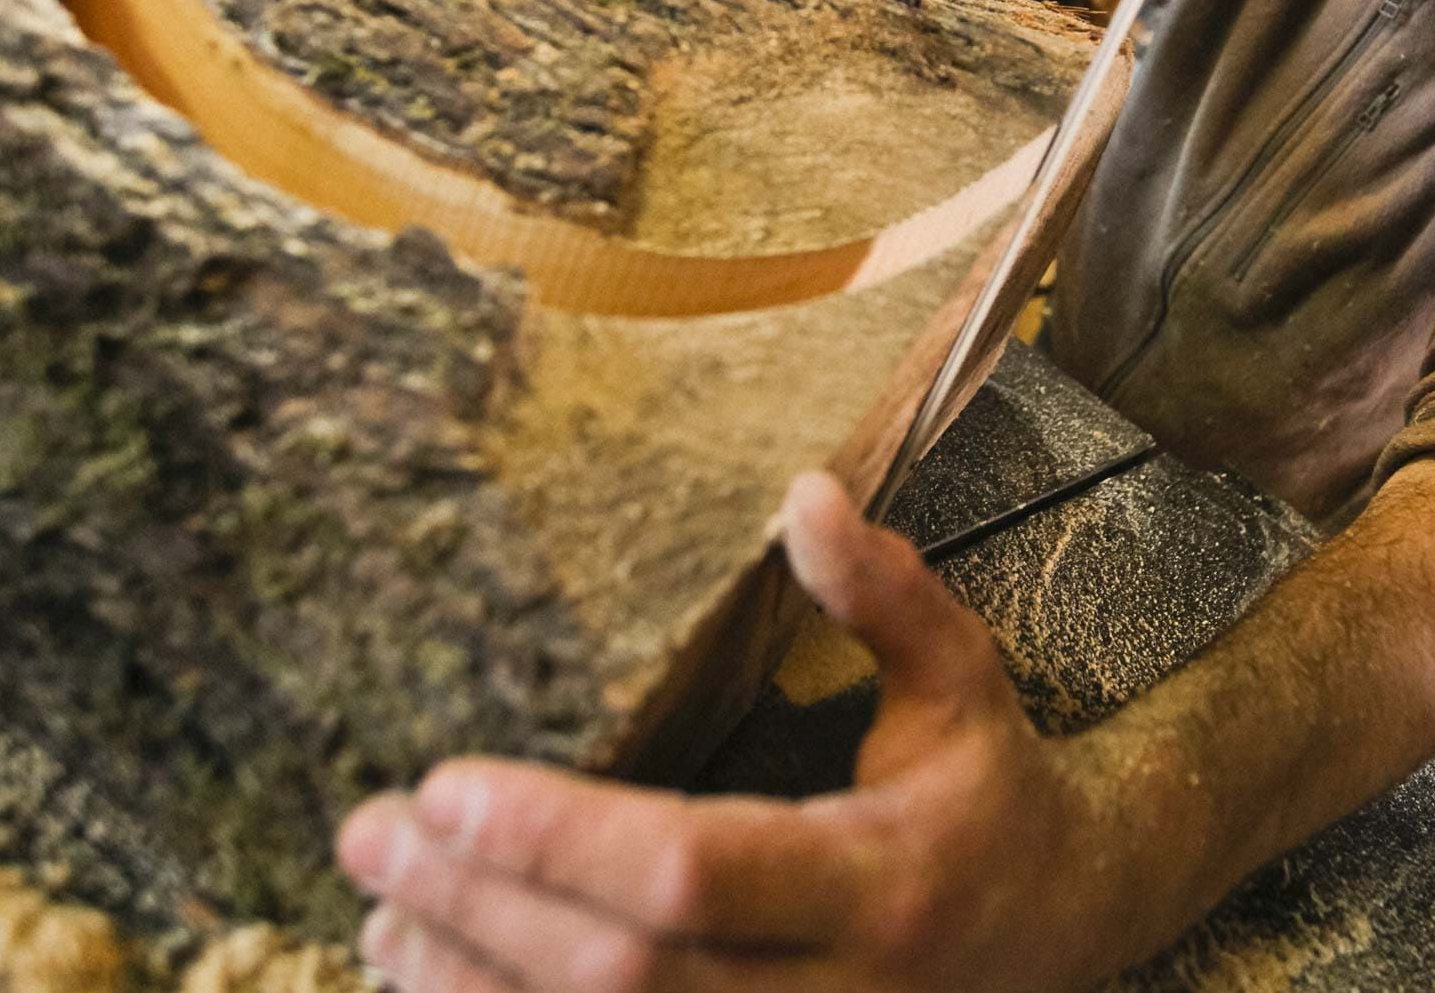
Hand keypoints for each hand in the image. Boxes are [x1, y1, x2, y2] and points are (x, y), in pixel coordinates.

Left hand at [335, 472, 1147, 992]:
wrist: (1066, 933)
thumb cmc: (990, 792)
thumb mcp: (963, 682)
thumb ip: (886, 594)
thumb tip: (802, 492)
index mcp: (881, 882)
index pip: (695, 872)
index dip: (563, 839)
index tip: (444, 786)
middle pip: (620, 976)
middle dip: (478, 907)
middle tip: (369, 835)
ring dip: (472, 987)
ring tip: (380, 915)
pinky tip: (440, 982)